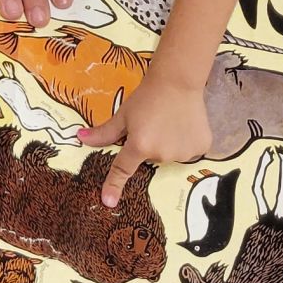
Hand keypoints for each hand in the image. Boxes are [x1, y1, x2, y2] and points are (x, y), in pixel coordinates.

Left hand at [79, 74, 212, 206]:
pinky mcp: (202, 147)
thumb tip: (80, 138)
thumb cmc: (146, 96)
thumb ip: (104, 132)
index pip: (123, 169)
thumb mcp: (123, 115)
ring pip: (171, 155)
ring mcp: (184, 153)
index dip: (114, 186)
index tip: (108, 202)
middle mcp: (162, 154)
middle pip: (151, 158)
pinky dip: (186, 141)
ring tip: (170, 121)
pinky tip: (185, 124)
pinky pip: (190, 151)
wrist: (178, 80)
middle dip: (149, 145)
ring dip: (168, 144)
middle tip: (153, 124)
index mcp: (140, 146)